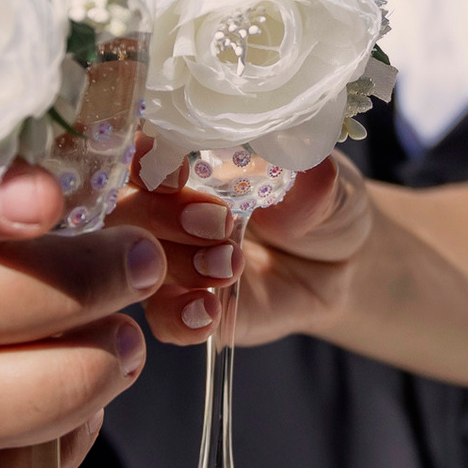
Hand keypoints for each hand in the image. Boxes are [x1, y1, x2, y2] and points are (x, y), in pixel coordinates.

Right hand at [107, 147, 374, 348]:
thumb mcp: (325, 182)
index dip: (146, 158)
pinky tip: (210, 312)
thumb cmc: (320, 205)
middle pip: (125, 209)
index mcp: (189, 157)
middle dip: (163, 215)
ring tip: (231, 264)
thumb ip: (307, 175)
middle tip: (221, 224)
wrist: (342, 266)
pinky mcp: (188, 306)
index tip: (176, 169)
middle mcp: (167, 207)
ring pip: (135, 264)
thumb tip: (303, 161)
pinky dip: (180, 316)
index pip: (142, 150)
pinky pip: (161, 318)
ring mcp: (172, 260)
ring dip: (178, 264)